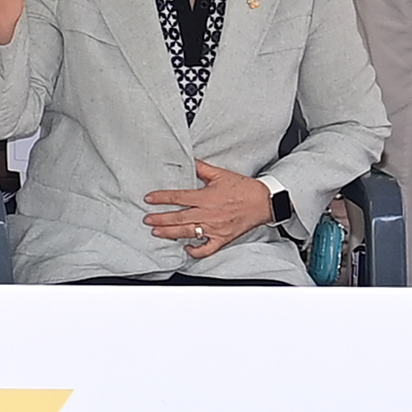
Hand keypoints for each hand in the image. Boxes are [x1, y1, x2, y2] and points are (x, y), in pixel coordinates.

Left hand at [141, 159, 278, 255]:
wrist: (263, 202)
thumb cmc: (243, 188)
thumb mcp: (220, 174)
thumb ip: (201, 168)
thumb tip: (188, 160)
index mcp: (206, 197)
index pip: (178, 197)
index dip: (161, 198)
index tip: (149, 199)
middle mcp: (208, 214)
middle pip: (179, 218)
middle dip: (160, 219)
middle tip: (147, 219)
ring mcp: (215, 228)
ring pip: (188, 233)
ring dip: (170, 233)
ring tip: (157, 232)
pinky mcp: (222, 238)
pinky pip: (207, 249)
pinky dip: (195, 251)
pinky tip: (186, 247)